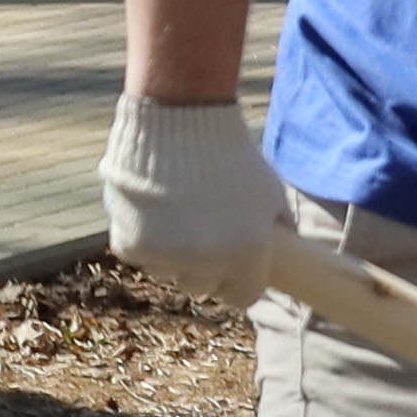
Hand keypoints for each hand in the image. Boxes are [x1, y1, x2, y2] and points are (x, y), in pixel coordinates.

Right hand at [102, 89, 289, 305]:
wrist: (181, 119)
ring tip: (174, 214)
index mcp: (248, 255)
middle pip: (202, 286)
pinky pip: (137, 253)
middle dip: (203, 266)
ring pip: (167, 271)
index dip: (237, 280)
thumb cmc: (231, 152)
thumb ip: (278, 228)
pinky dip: (140, 237)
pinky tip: (150, 209)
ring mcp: (167, 256)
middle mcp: (207, 263)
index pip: (242, 296)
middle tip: (199, 234)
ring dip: (170, 252)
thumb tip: (285, 246)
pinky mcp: (131, 243)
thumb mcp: (270, 191)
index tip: (231, 264)